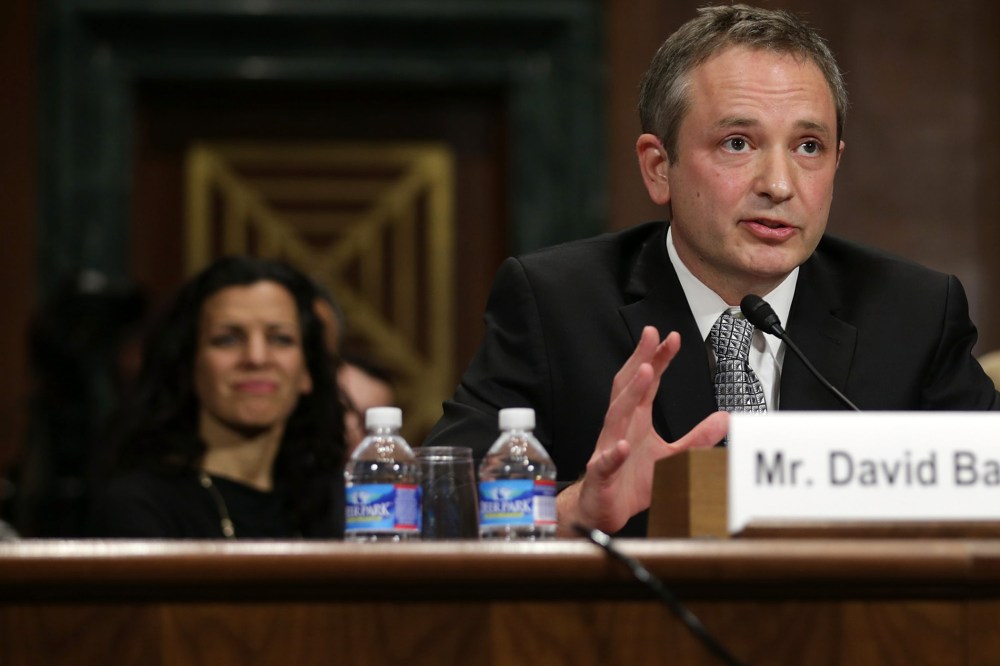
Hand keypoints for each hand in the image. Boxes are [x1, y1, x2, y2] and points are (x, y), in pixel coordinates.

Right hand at [556, 326, 728, 534]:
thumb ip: (697, 437)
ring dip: (630, 394)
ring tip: (645, 373)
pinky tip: (621, 446)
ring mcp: (607, 448)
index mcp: (635, 419)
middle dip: (640, 359)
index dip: (658, 358)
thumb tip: (725, 418)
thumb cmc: (630, 479)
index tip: (672, 338)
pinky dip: (613, 454)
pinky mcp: (601, 474)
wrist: (602, 508)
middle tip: (651, 335)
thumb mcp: (672, 456)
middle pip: (628, 387)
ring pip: (616, 417)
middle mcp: (620, 427)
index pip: (647, 382)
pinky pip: (606, 462)